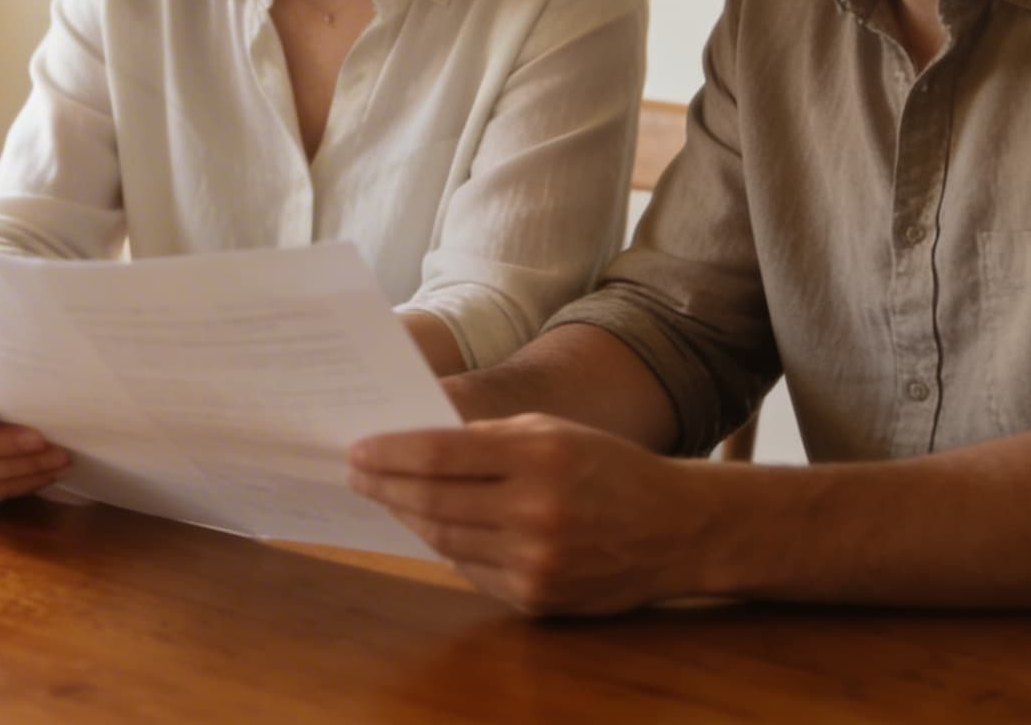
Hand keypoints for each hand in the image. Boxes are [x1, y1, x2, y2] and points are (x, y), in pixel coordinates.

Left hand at [347, 413, 706, 614]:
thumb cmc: (607, 467)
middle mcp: (535, 511)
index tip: (357, 449)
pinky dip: (446, 547)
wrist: (675, 529)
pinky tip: (429, 528)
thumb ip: (488, 438)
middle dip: (384, 486)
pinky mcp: (537, 597)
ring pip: (445, 539)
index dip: (389, 453)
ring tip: (386, 499)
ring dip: (407, 517)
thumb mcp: (553, 432)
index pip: (439, 455)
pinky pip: (471, 570)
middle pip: (432, 501)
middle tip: (356, 474)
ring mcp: (535, 560)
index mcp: (538, 456)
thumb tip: (413, 448)